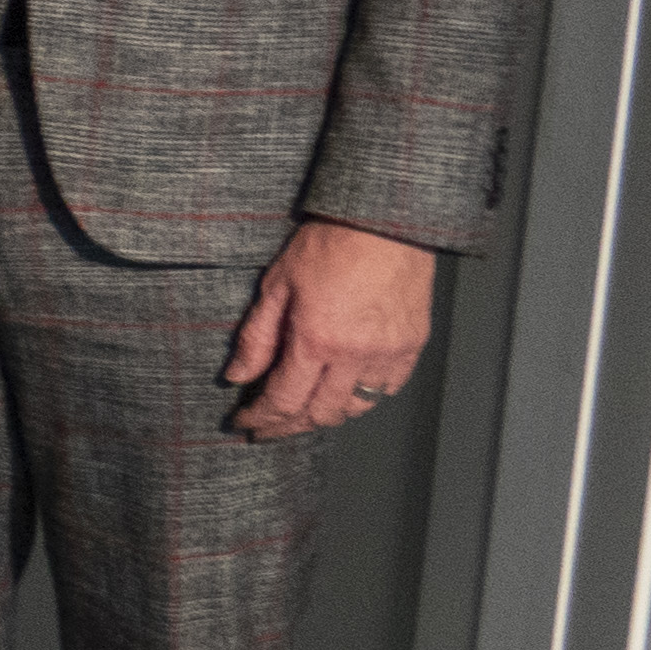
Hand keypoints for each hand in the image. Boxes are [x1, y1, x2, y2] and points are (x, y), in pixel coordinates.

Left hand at [228, 220, 442, 440]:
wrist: (386, 221)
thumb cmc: (330, 244)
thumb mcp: (276, 285)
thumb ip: (257, 337)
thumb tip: (238, 376)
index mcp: (317, 341)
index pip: (284, 401)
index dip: (261, 418)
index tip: (245, 422)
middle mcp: (356, 355)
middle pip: (320, 414)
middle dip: (288, 427)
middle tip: (268, 427)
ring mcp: (389, 353)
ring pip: (356, 408)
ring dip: (326, 417)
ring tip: (303, 414)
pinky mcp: (412, 346)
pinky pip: (388, 390)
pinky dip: (363, 400)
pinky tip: (345, 394)